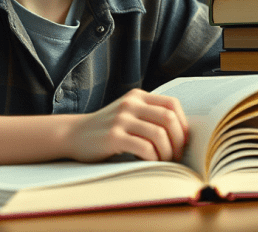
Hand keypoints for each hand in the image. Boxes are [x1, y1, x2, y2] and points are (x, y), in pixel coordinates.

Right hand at [65, 88, 188, 162]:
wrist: (74, 134)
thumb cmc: (107, 129)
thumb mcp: (128, 113)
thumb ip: (149, 116)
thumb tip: (182, 134)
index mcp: (137, 96)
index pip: (172, 104)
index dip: (183, 124)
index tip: (182, 141)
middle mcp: (130, 104)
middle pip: (169, 118)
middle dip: (178, 141)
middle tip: (176, 155)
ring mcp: (121, 119)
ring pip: (159, 134)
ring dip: (167, 152)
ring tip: (163, 161)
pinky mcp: (113, 136)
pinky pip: (144, 148)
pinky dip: (153, 158)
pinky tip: (148, 162)